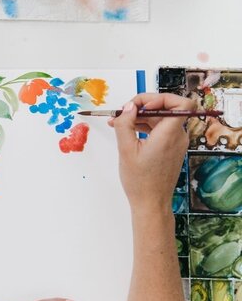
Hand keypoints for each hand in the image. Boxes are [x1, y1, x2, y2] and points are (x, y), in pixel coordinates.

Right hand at [109, 93, 194, 211]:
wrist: (151, 202)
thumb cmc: (140, 181)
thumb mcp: (126, 150)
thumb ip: (125, 124)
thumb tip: (128, 107)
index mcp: (170, 134)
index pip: (181, 103)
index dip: (162, 98)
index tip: (141, 106)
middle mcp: (178, 136)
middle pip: (167, 109)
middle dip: (144, 106)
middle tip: (123, 112)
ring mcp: (176, 142)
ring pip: (162, 118)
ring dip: (141, 116)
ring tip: (119, 122)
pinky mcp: (171, 148)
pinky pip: (160, 129)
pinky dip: (145, 126)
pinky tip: (128, 130)